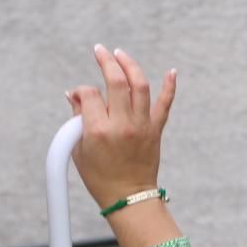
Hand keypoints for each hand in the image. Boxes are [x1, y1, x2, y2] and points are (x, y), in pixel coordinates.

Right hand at [68, 45, 176, 209]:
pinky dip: (170, 87)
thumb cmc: (99, 176)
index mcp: (98, 130)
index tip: (79, 95)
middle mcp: (122, 124)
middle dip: (107, 61)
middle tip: (100, 50)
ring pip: (140, 86)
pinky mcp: (156, 130)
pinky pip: (165, 104)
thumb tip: (75, 95)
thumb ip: (77, 119)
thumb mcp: (79, 150)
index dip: (82, 91)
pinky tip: (172, 71)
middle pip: (116, 82)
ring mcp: (142, 126)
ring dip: (130, 66)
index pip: (90, 95)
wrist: (128, 196)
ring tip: (121, 54)